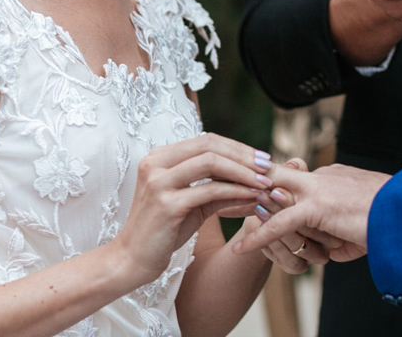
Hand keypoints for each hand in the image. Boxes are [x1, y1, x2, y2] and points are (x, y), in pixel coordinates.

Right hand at [110, 133, 271, 288]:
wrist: (132, 261)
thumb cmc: (164, 231)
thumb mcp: (194, 203)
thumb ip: (220, 187)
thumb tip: (258, 181)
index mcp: (160, 157)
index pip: (206, 140)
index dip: (237, 147)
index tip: (262, 159)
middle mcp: (155, 162)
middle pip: (209, 145)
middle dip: (244, 155)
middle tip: (269, 166)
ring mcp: (158, 181)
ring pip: (210, 162)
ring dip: (243, 171)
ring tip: (265, 182)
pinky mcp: (166, 203)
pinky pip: (209, 190)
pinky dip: (235, 191)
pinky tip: (251, 197)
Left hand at [232, 163, 389, 260]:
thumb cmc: (389, 219)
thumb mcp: (357, 223)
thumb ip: (336, 230)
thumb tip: (328, 248)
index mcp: (330, 177)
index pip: (291, 181)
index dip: (268, 189)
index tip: (247, 192)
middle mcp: (321, 178)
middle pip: (275, 182)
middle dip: (249, 190)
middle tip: (226, 197)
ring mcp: (318, 189)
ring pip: (276, 201)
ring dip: (256, 215)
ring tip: (237, 226)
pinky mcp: (318, 207)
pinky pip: (282, 222)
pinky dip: (261, 235)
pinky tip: (243, 246)